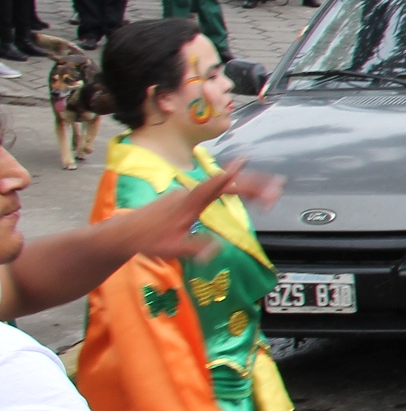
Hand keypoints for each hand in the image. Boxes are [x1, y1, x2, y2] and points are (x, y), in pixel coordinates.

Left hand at [129, 160, 281, 263]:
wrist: (124, 233)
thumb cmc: (148, 240)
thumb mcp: (174, 248)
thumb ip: (197, 247)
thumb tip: (219, 249)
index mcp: (189, 203)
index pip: (212, 185)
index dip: (230, 174)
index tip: (245, 161)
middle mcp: (189, 195)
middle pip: (226, 185)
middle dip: (253, 184)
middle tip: (276, 187)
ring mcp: (187, 195)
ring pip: (221, 187)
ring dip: (246, 187)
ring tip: (268, 191)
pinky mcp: (185, 199)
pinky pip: (214, 190)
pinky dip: (232, 189)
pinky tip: (242, 191)